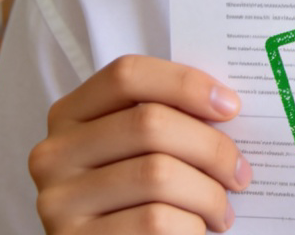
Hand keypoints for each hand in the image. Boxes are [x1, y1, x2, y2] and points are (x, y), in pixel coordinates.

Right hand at [28, 55, 252, 233]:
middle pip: (150, 123)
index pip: (127, 74)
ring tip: (223, 210)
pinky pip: (153, 222)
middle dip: (211, 147)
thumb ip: (166, 118)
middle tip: (240, 172)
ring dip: (207, 193)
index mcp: (71, 113)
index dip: (185, 83)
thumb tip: (226, 105)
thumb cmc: (132, 198)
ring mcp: (58, 201)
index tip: (230, 106)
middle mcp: (54, 153)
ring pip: (157, 175)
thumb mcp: (137, 150)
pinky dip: (189, 226)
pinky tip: (197, 231)